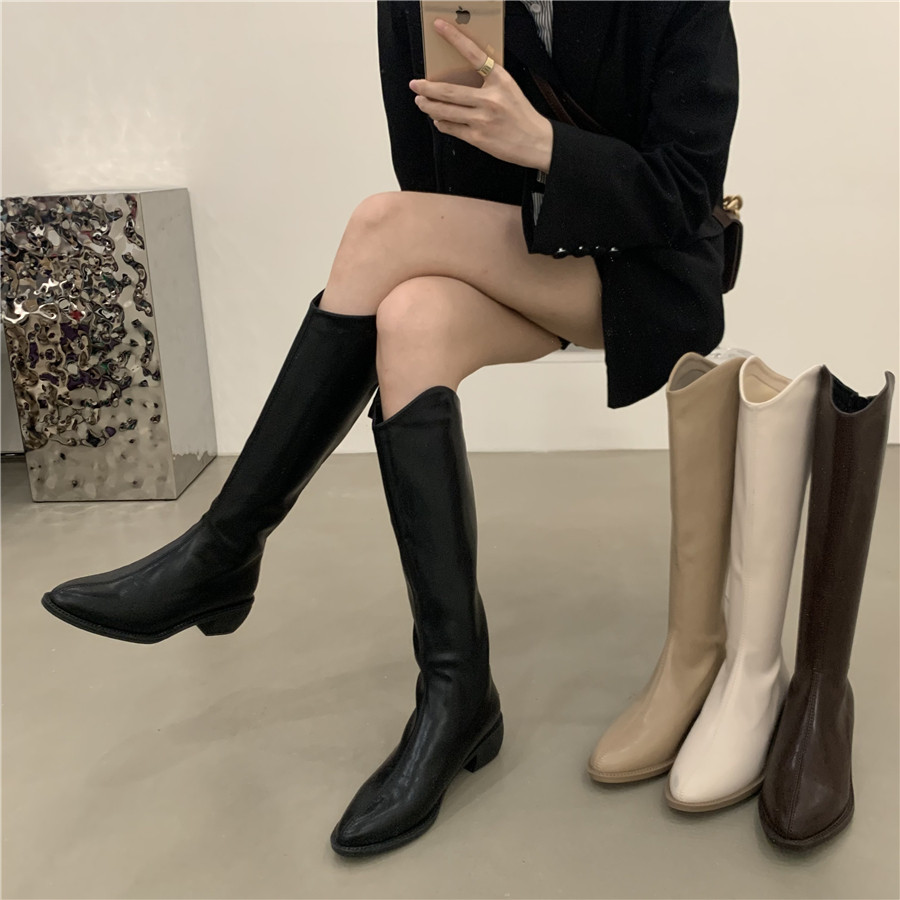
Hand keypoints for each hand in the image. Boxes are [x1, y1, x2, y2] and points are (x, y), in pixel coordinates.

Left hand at [409, 17, 553, 171]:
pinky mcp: (478, 138)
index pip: (474, 53)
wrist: (536, 142)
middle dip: (426, 88)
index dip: (454, 38)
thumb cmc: (521, 115)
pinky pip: (451, 128)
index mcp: (500, 80)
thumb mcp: (509, 89)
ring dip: (428, 106)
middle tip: (415, 84)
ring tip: (421, 102)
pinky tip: (437, 119)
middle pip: (449, 91)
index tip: (439, 26)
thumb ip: (487, 81)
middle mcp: (490, 99)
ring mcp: (482, 119)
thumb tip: (458, 80)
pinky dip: (441, 123)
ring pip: (445, 111)